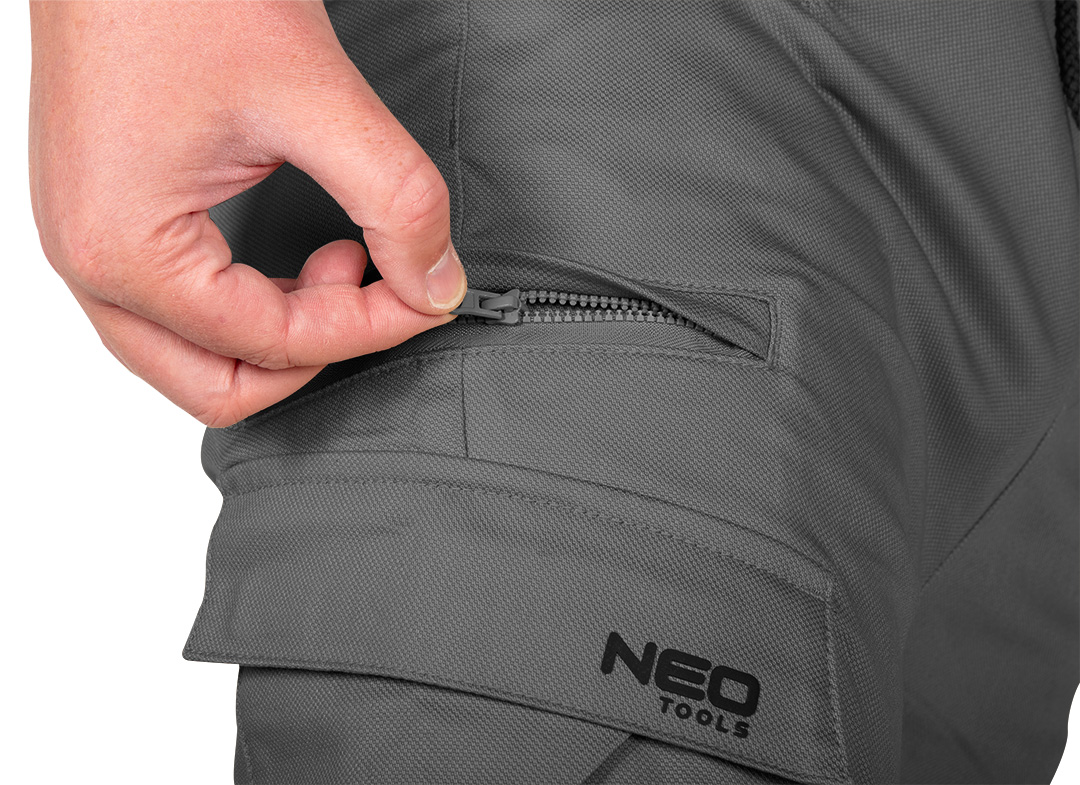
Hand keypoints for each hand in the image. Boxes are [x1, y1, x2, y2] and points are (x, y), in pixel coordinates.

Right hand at [29, 0, 466, 426]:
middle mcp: (90, 265)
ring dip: (285, 331)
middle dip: (318, 351)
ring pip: (199, 356)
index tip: (429, 288)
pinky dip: (253, 303)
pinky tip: (300, 254)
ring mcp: (91, 243)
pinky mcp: (111, 217)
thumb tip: (439, 282)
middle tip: (379, 288)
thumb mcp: (316, 98)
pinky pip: (184, 310)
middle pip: (220, 385)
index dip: (371, 326)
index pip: (273, 344)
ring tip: (343, 259)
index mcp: (124, 252)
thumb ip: (395, 201)